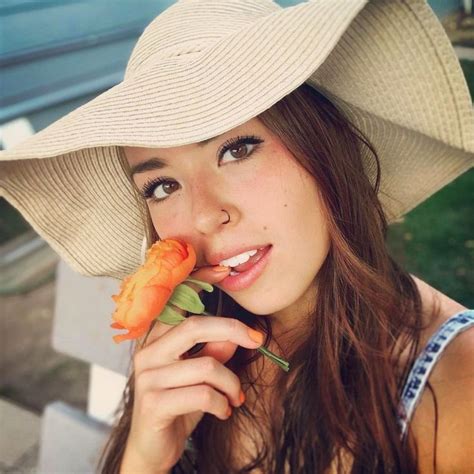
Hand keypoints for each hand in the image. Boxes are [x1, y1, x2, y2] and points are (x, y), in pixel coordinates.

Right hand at [120, 266, 263, 471]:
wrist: (153, 449)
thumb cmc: (179, 405)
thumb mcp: (200, 375)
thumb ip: (213, 350)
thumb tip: (234, 334)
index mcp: (157, 339)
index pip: (174, 301)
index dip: (197, 280)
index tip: (225, 271)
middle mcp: (147, 353)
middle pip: (195, 326)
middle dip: (233, 330)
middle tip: (257, 341)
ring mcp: (147, 378)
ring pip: (207, 366)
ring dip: (232, 383)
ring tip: (236, 396)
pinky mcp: (153, 404)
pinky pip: (202, 395)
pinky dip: (222, 403)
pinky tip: (224, 411)